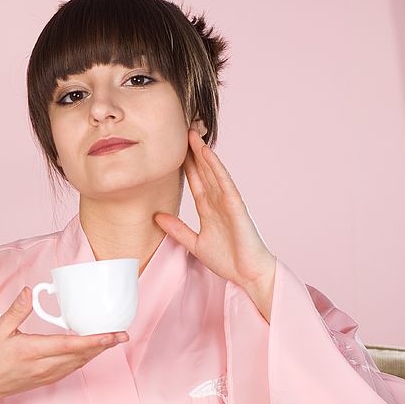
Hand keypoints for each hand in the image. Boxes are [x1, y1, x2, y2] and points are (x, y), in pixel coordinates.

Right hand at [0, 286, 127, 403]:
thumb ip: (17, 310)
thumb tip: (30, 291)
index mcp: (33, 351)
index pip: (72, 345)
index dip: (96, 340)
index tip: (114, 334)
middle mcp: (44, 366)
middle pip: (82, 355)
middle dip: (104, 345)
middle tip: (122, 334)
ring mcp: (46, 375)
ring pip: (79, 363)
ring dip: (96, 352)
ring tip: (111, 340)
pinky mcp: (46, 380)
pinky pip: (71, 368)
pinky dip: (84, 358)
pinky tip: (89, 350)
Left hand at [154, 129, 276, 317]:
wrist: (248, 274)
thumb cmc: (227, 260)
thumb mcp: (194, 244)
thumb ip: (177, 229)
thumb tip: (156, 216)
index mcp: (208, 209)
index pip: (193, 181)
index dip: (183, 164)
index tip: (171, 148)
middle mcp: (218, 201)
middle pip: (202, 171)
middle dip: (191, 151)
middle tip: (180, 129)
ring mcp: (227, 201)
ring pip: (212, 171)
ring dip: (202, 152)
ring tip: (191, 133)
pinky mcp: (236, 205)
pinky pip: (224, 182)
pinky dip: (215, 167)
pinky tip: (206, 154)